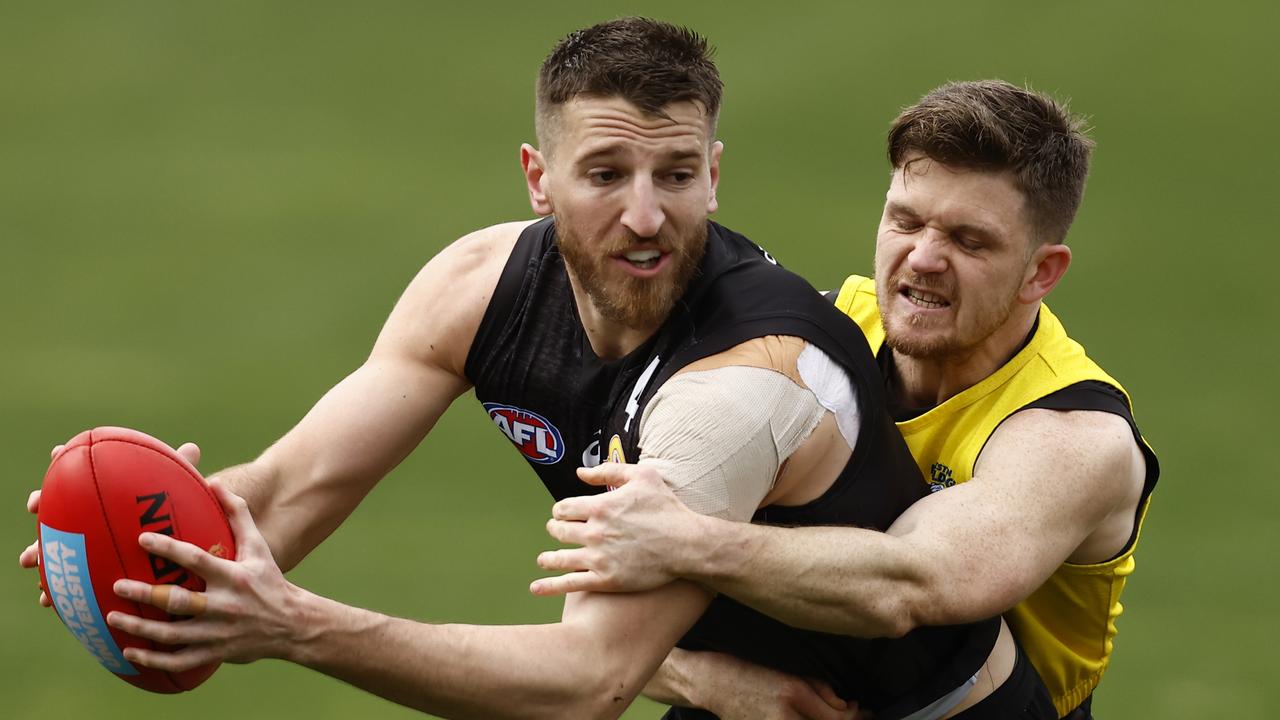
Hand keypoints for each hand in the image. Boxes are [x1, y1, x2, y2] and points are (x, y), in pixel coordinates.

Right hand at [20, 442, 201, 607]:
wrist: (172, 554)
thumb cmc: (174, 517)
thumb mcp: (177, 496)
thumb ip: (182, 473)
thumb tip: (192, 447)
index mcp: (107, 493)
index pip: (83, 471)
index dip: (68, 459)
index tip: (58, 452)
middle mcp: (90, 515)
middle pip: (59, 506)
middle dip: (43, 503)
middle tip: (35, 503)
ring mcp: (84, 542)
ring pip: (52, 546)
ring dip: (38, 551)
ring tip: (29, 559)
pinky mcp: (85, 570)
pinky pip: (63, 581)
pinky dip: (53, 589)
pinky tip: (47, 599)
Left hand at [105, 480, 307, 671]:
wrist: (292, 624)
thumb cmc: (269, 580)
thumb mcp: (259, 546)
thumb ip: (237, 514)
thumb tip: (214, 483)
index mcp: (233, 577)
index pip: (197, 560)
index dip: (169, 549)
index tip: (142, 539)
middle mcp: (224, 605)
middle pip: (178, 601)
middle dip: (145, 594)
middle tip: (117, 585)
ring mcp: (218, 633)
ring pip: (172, 634)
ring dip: (140, 628)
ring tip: (113, 616)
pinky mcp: (215, 653)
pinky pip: (179, 661)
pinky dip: (153, 659)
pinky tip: (130, 652)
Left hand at [530, 463, 701, 595]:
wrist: (687, 545)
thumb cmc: (667, 508)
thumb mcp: (642, 476)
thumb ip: (608, 471)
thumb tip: (580, 472)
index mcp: (600, 507)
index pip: (563, 508)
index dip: (560, 511)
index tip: (564, 514)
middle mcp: (594, 533)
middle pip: (558, 531)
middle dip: (555, 530)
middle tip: (557, 532)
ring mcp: (599, 559)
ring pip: (559, 558)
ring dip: (548, 558)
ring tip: (544, 559)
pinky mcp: (606, 581)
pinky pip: (569, 584)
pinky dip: (548, 587)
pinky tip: (535, 588)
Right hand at [685, 651, 868, 719]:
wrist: (713, 682)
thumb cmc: (750, 670)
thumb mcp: (789, 670)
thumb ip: (820, 687)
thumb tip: (844, 705)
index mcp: (793, 693)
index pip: (837, 717)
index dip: (854, 715)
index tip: (859, 707)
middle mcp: (785, 716)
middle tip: (856, 716)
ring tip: (832, 716)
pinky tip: (810, 719)